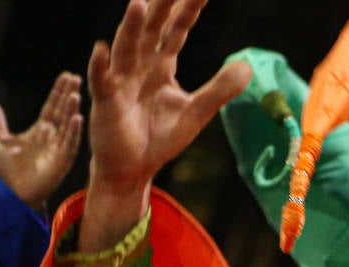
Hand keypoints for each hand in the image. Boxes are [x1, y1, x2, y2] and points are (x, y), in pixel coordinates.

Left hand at [0, 72, 82, 211]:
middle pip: (62, 112)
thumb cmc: (8, 169)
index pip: (52, 106)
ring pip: (68, 126)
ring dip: (72, 111)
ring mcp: (58, 149)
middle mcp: (53, 137)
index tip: (67, 76)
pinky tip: (77, 118)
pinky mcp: (61, 161)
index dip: (58, 91)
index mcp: (41, 130)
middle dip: (69, 95)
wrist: (12, 193)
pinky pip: (70, 144)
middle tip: (76, 78)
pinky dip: (74, 131)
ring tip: (76, 95)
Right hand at [80, 0, 250, 250]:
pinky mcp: (107, 103)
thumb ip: (220, 89)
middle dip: (161, 6)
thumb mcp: (196, 112)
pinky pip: (103, 82)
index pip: (176, 31)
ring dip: (132, 27)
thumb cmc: (159, 138)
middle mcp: (139, 66)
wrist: (134, 168)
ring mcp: (120, 82)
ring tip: (139, 3)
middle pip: (151, 30)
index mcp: (160, 66)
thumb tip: (248, 66)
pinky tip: (102, 49)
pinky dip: (101, 67)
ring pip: (127, 49)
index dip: (188, 10)